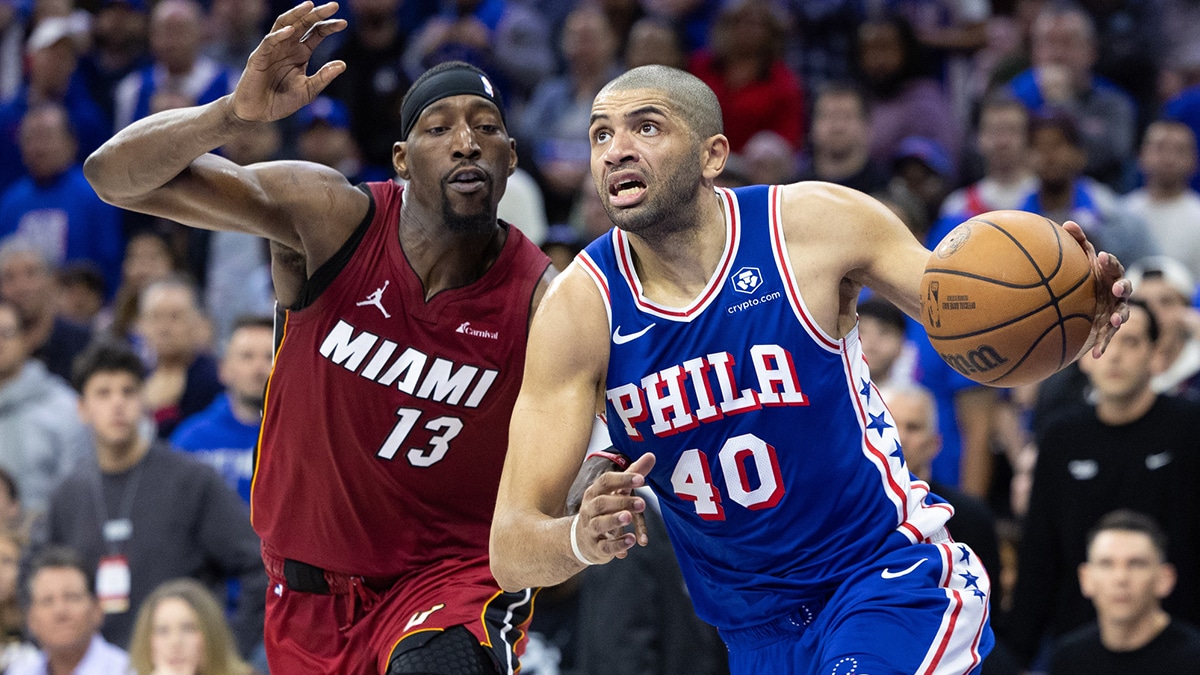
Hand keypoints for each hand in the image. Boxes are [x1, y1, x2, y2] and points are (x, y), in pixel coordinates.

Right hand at [231, 2, 347, 122]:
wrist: (257, 114)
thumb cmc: (281, 102)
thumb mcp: (308, 91)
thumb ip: (323, 78)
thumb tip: (343, 64)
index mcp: (300, 53)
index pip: (316, 33)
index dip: (329, 26)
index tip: (344, 23)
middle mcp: (287, 47)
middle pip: (303, 23)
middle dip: (317, 14)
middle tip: (334, 6)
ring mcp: (272, 49)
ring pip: (284, 24)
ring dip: (297, 14)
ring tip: (310, 6)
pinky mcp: (259, 57)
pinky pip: (269, 42)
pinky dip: (279, 35)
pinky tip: (291, 30)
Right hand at [573, 453, 654, 563]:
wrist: (581, 540)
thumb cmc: (604, 510)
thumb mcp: (616, 491)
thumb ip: (634, 474)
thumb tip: (651, 455)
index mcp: (595, 492)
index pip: (605, 482)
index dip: (622, 479)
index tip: (641, 479)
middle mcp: (590, 509)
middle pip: (602, 503)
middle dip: (621, 502)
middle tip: (642, 502)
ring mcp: (591, 529)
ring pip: (599, 524)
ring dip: (614, 520)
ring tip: (629, 518)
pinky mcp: (596, 548)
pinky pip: (605, 547)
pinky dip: (618, 544)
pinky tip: (632, 541)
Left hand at [1063, 221, 1130, 357]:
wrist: (1082, 300)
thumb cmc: (1082, 274)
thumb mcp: (1079, 258)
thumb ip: (1076, 242)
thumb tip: (1067, 223)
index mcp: (1108, 274)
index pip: (1113, 265)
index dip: (1110, 261)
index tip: (1103, 257)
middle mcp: (1116, 291)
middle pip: (1125, 288)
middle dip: (1122, 287)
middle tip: (1116, 289)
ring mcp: (1115, 309)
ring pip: (1123, 313)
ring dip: (1120, 317)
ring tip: (1116, 321)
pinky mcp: (1108, 327)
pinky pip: (1109, 337)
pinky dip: (1104, 345)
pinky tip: (1095, 356)